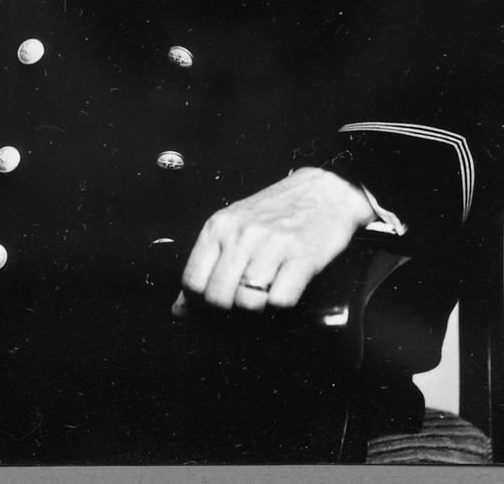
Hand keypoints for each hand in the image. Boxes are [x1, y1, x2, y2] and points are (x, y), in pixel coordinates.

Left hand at [179, 167, 375, 312]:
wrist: (324, 191)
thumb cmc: (276, 212)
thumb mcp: (233, 227)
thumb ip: (205, 265)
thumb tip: (179, 310)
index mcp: (219, 226)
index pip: (193, 282)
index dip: (199, 306)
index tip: (212, 309)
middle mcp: (242, 233)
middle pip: (218, 297)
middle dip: (228, 313)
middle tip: (242, 306)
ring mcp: (272, 243)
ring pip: (248, 302)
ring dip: (256, 310)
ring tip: (265, 296)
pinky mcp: (302, 256)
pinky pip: (280, 301)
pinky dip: (280, 306)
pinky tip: (283, 291)